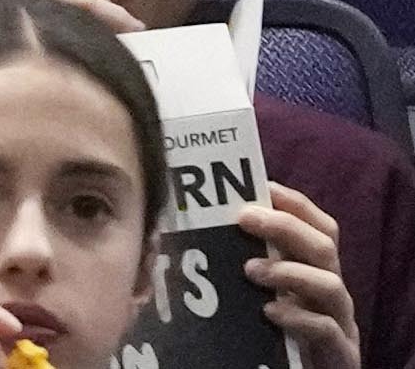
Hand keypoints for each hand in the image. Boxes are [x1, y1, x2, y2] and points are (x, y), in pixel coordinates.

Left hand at [241, 181, 360, 368]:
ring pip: (331, 285)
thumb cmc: (276, 331)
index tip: (263, 186)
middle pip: (324, 247)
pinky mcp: (341, 353)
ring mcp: (340, 322)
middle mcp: (332, 292)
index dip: (297, 204)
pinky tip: (270, 313)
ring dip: (289, 272)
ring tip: (251, 270)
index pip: (321, 227)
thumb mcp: (262, 292)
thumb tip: (198, 227)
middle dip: (286, 227)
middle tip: (244, 218)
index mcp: (316, 271)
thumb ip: (247, 262)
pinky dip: (299, 318)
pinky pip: (327, 330)